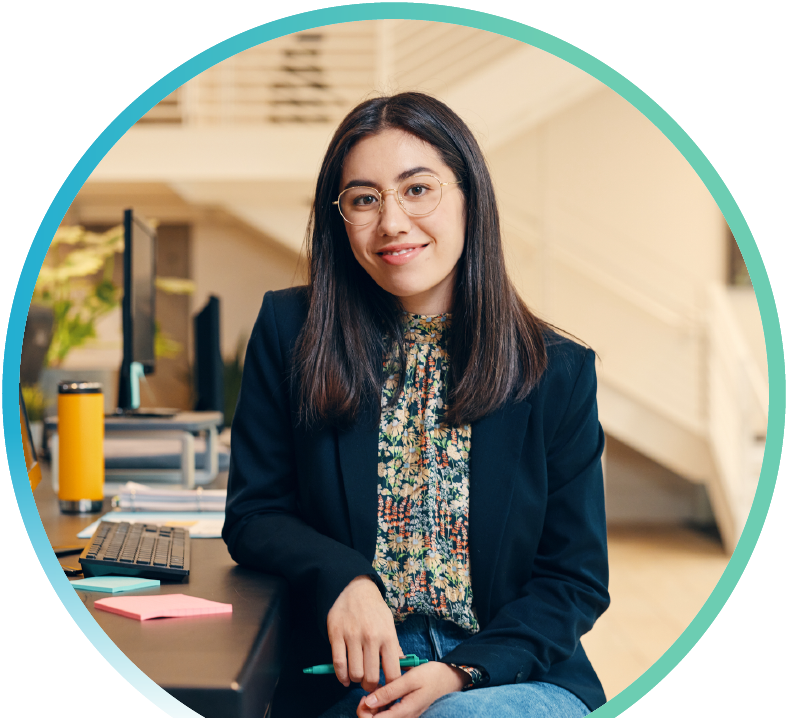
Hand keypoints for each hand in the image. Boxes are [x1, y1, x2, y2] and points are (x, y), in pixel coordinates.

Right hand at [327, 575, 403, 691]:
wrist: (354, 588)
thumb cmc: (374, 609)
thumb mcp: (389, 624)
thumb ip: (395, 647)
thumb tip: (404, 669)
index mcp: (388, 636)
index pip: (393, 672)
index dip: (390, 686)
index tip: (386, 688)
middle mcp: (372, 637)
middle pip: (371, 677)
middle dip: (370, 686)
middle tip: (369, 683)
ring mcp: (353, 636)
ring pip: (355, 673)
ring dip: (356, 680)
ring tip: (357, 676)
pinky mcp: (337, 635)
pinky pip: (339, 664)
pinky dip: (341, 677)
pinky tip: (345, 678)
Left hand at [356, 662, 469, 717]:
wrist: (448, 678)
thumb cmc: (431, 676)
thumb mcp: (409, 680)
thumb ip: (389, 692)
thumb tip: (367, 702)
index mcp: (404, 713)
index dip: (364, 712)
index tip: (365, 696)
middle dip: (367, 710)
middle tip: (369, 692)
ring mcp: (405, 716)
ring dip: (375, 706)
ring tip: (379, 689)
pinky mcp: (405, 712)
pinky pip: (389, 713)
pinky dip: (383, 703)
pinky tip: (386, 690)